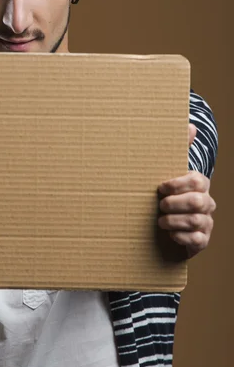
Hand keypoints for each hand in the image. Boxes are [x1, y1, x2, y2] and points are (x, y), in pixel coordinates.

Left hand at [157, 123, 215, 257]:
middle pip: (197, 201)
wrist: (169, 222)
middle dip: (174, 204)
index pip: (196, 180)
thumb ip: (178, 149)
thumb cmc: (167, 194)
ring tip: (160, 221)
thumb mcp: (169, 171)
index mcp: (199, 184)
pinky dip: (181, 237)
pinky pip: (196, 240)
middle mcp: (206, 203)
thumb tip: (190, 126)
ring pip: (195, 221)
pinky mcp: (202, 240)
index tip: (160, 187)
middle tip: (159, 206)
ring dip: (173, 221)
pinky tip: (170, 234)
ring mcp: (206, 222)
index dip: (177, 184)